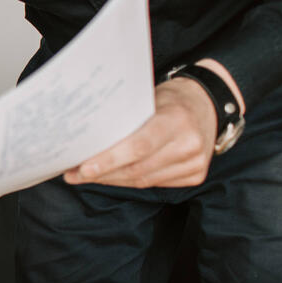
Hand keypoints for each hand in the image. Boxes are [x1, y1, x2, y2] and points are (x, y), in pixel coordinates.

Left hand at [65, 76, 217, 187]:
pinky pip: (154, 183)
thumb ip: (125, 118)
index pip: (138, 146)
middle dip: (102, 173)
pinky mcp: (196, 175)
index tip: (83, 168)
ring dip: (111, 180)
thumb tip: (86, 137)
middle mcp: (189, 144)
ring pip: (143, 180)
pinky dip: (130, 181)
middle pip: (138, 168)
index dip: (109, 160)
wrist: (207, 104)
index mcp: (176, 119)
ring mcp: (195, 163)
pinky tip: (111, 176)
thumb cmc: (170, 99)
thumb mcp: (149, 99)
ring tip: (85, 176)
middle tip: (74, 174)